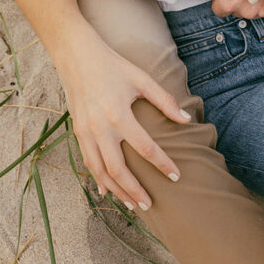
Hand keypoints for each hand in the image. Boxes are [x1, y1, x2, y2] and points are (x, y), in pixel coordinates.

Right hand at [57, 23, 190, 210]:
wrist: (76, 57)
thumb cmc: (113, 66)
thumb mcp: (142, 79)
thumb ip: (164, 100)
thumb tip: (186, 119)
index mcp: (119, 115)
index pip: (146, 148)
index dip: (163, 164)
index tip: (177, 176)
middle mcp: (100, 128)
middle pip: (119, 170)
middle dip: (135, 191)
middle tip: (150, 205)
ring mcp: (86, 132)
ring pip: (100, 172)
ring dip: (116, 191)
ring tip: (132, 206)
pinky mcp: (78, 132)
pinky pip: (88, 162)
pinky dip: (98, 179)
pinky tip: (107, 192)